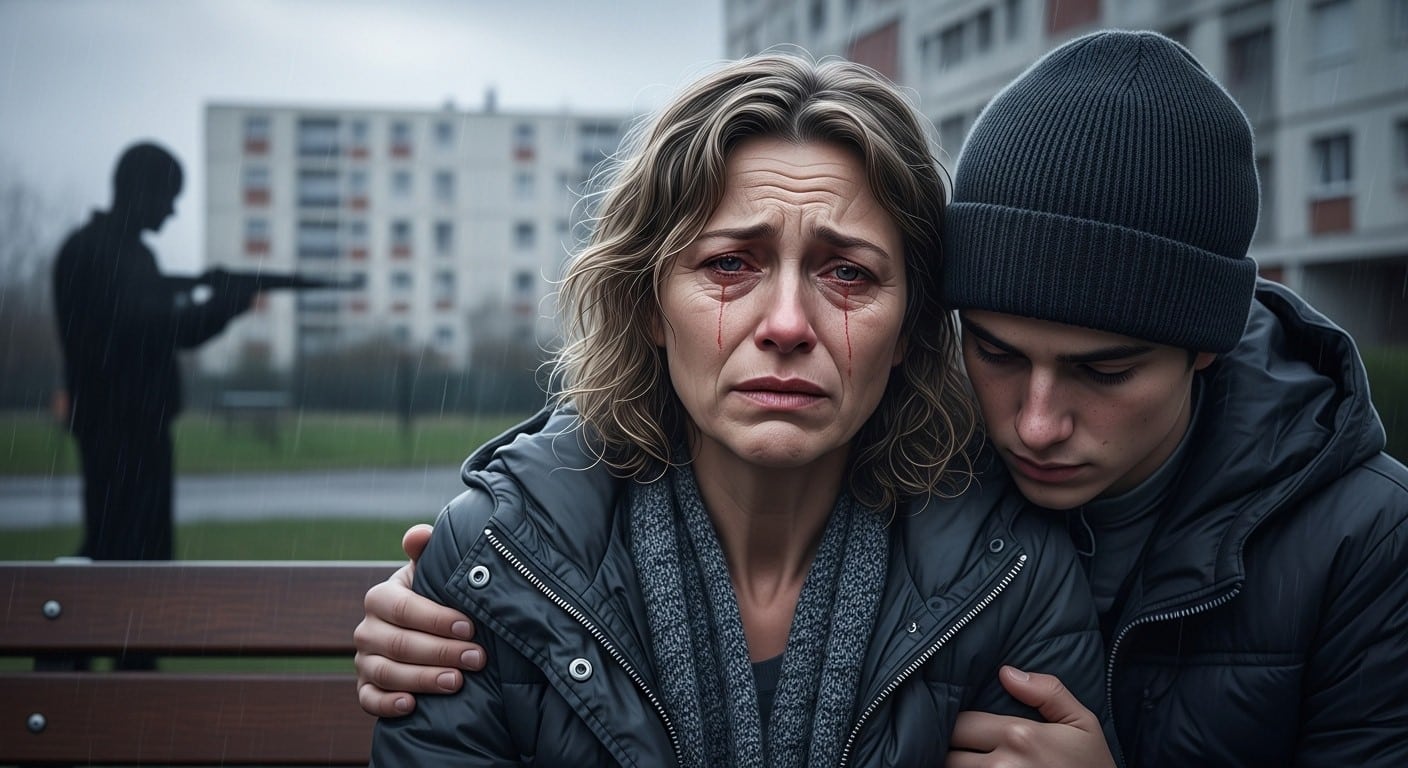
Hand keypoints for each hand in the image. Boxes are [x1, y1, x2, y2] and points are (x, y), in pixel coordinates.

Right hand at [354, 524, 485, 716]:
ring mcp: (364, 660)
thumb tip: (419, 534)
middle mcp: (367, 629)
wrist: (424, 629)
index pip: (405, 609)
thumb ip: (426, 551)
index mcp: (381, 597)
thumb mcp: (431, 572)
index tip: (470, 627)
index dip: (437, 619)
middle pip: (400, 644)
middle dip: (441, 652)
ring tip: (457, 682)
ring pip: (387, 673)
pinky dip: (387, 704)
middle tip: (477, 658)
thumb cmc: (433, 597)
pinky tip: (412, 706)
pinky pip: (368, 700)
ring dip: (423, 679)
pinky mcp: (365, 688)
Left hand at [946, 666, 1115, 767]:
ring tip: (968, 760)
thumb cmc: (1093, 767)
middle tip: (963, 746)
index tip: (967, 727)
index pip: (961, 723)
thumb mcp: (1082, 724)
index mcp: (1019, 736)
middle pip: (948, 753)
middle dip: (953, 748)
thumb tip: (1006, 672)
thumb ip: (1048, 692)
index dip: (960, 725)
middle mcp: (1002, 766)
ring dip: (957, 767)